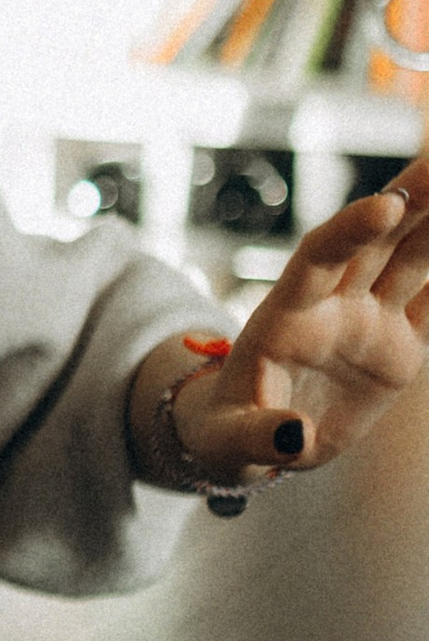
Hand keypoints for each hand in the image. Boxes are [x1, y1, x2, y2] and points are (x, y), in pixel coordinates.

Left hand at [157, 157, 428, 484]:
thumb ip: (258, 436)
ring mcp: (367, 321)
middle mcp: (331, 307)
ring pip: (410, 259)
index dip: (351, 229)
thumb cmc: (230, 435)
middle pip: (374, 241)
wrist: (256, 438)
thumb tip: (293, 438)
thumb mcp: (231, 443)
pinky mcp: (398, 345)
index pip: (318, 258)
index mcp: (285, 317)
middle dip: (410, 198)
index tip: (387, 204)